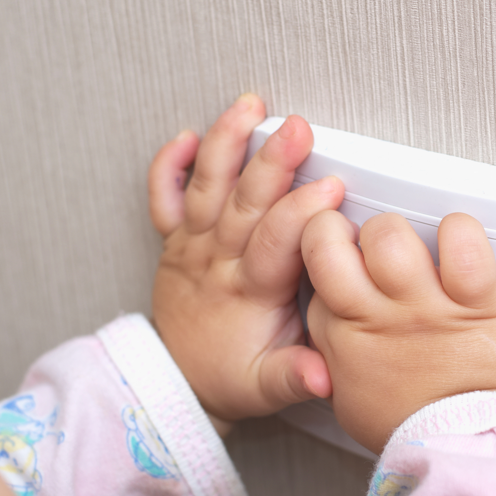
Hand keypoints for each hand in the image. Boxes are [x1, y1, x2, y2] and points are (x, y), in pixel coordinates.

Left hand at [148, 95, 343, 434]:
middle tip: (298, 128)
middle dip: (271, 161)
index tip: (331, 187)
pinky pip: (164, 198)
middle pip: (243, 203)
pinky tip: (185, 137)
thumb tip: (325, 376)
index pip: (276, 242)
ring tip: (248, 108)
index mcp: (248, 292)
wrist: (179, 382)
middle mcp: (217, 262)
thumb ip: (298, 377)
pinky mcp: (175, 242)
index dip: (303, 212)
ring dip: (227, 144)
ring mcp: (192, 247)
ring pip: (207, 187)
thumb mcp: (272, 387)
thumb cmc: (233, 377)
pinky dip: (169, 166)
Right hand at [302, 211, 495, 452]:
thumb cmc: (412, 425)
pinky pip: (462, 242)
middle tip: (374, 243)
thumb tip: (337, 322)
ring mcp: (423, 306)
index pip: (313, 269)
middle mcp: (374, 314)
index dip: (330, 254)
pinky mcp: (476, 301)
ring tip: (421, 247)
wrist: (468, 451)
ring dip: (403, 230)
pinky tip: (461, 242)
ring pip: (390, 234)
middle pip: (328, 240)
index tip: (346, 257)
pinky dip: (463, 231)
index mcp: (339, 334)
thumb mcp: (347, 393)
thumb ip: (335, 349)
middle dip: (345, 228)